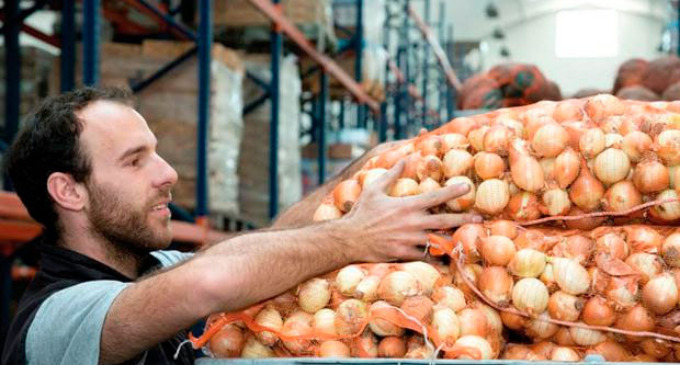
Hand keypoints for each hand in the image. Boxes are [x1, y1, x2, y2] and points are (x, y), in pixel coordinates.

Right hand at [339, 160, 481, 261]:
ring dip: (453, 239)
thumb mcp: (374, 190)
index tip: (467, 187)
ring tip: (466, 240)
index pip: (436, 197)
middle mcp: (413, 223)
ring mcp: (410, 240)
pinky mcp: (405, 254)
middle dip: (464, 219)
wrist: (349, 239)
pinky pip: (426, 256)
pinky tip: (447, 258)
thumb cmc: (361, 213)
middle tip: (479, 219)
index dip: (453, 191)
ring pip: (439, 241)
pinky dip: (437, 257)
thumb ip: (391, 175)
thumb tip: (404, 159)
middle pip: (445, 220)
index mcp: (407, 206)